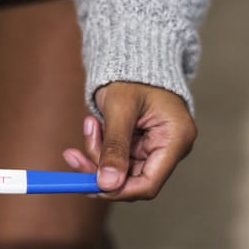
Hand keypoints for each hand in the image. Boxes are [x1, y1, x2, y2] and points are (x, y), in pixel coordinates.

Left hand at [62, 82, 196, 200]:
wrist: (132, 58)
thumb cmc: (132, 76)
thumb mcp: (120, 110)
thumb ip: (114, 147)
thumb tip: (107, 184)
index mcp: (176, 139)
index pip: (148, 184)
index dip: (118, 190)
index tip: (88, 184)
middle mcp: (169, 148)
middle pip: (130, 180)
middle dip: (99, 169)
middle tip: (73, 155)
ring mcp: (154, 148)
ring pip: (118, 171)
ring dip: (96, 154)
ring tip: (90, 124)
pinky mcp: (139, 145)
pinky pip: (115, 158)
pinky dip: (99, 147)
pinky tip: (93, 126)